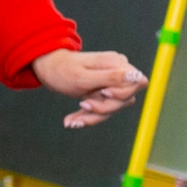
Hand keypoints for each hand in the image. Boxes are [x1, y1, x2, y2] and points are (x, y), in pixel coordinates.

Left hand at [33, 49, 147, 128]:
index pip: (139, 83)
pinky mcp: (103, 93)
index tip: (103, 94)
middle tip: (83, 105)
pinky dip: (87, 117)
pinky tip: (70, 121)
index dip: (124, 93)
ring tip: (71, 120)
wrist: (48, 69)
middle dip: (104, 108)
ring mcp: (111, 84)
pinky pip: (102, 110)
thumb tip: (137, 76)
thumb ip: (111, 77)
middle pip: (126, 99)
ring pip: (114, 108)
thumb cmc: (62, 70)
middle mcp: (118, 73)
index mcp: (117, 64)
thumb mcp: (84, 77)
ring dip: (93, 116)